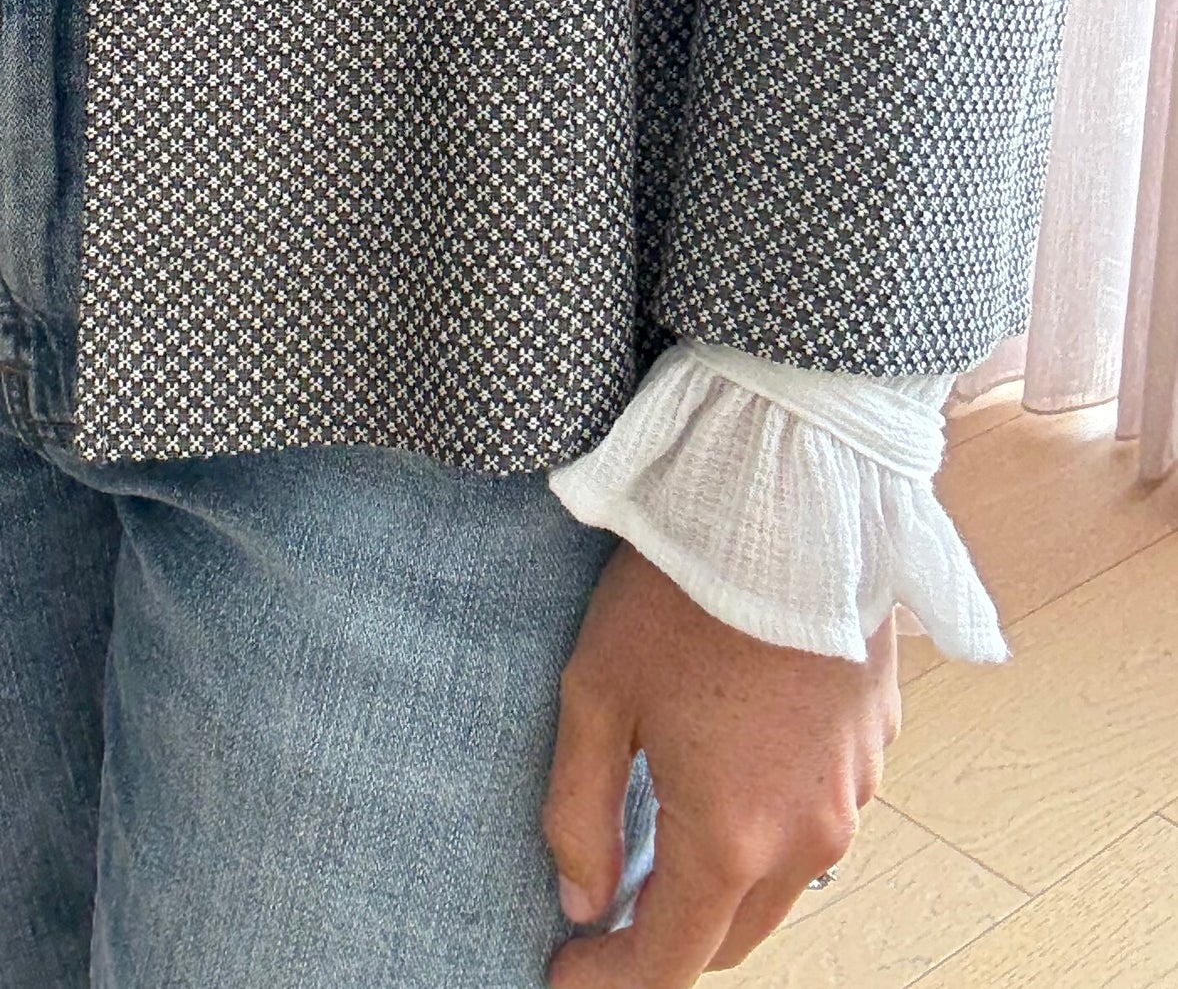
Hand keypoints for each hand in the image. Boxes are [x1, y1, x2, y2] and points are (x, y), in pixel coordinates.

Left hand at [545, 544, 899, 982]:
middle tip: (608, 906)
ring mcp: (853, 795)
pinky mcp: (876, 747)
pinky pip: (819, 817)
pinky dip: (770, 823)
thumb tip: (580, 899)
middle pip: (732, 934)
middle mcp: (807, 838)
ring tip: (662, 833)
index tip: (565, 971)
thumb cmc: (680, 590)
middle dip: (668, 936)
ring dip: (725, 880)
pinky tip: (728, 766)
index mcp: (731, 838)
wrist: (791, 502)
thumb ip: (580, 811)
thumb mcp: (597, 693)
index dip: (612, 981)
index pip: (671, 962)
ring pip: (783, 882)